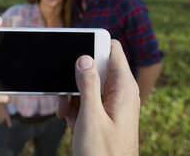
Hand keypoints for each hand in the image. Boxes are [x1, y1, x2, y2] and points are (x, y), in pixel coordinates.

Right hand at [57, 40, 139, 155]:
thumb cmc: (104, 153)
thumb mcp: (91, 116)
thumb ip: (88, 85)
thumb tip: (84, 58)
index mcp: (124, 86)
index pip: (112, 48)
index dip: (93, 45)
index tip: (75, 54)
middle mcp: (121, 91)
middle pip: (95, 67)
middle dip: (76, 77)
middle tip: (65, 95)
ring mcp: (114, 102)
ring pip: (88, 84)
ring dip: (72, 96)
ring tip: (66, 114)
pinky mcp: (106, 112)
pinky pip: (89, 99)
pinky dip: (76, 107)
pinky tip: (72, 121)